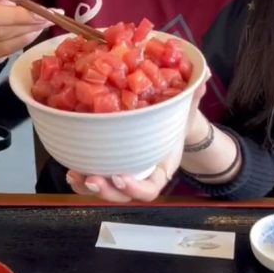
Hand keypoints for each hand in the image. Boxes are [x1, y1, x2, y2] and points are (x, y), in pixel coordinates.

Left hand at [66, 75, 209, 203]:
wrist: (166, 124)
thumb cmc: (175, 120)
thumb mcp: (187, 108)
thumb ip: (193, 95)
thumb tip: (202, 77)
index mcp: (160, 168)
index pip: (151, 189)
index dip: (135, 188)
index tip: (120, 175)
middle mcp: (140, 175)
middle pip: (123, 195)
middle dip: (106, 191)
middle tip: (92, 179)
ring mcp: (123, 172)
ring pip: (105, 190)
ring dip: (87, 187)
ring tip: (75, 175)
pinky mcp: (107, 165)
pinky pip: (93, 178)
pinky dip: (80, 180)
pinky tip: (70, 169)